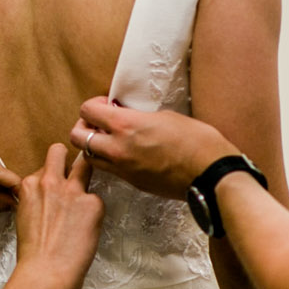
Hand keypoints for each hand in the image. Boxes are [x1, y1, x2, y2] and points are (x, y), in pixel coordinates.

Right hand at [9, 145, 104, 288]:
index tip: (54, 191)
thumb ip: (37, 200)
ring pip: (85, 164)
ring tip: (85, 199)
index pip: (43, 169)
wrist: (44, 273)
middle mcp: (49, 181)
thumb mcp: (24, 217)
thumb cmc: (32, 254)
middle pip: (59, 152)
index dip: (51, 179)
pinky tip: (87, 229)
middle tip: (74, 175)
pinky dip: (95, 212)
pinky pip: (98, 199)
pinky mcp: (92, 203)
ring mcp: (72, 190)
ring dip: (86, 176)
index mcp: (29, 186)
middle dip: (67, 159)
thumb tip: (49, 200)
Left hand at [72, 97, 232, 199]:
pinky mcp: (132, 183)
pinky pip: (109, 170)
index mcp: (125, 126)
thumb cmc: (196, 140)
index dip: (93, 106)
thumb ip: (137, 117)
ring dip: (94, 147)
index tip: (107, 106)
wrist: (210, 173)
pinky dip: (110, 161)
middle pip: (77, 137)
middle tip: (100, 124)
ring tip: (111, 141)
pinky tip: (127, 154)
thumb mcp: (164, 116)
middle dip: (84, 127)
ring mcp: (123, 169)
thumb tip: (127, 118)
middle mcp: (117, 149)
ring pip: (89, 158)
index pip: (87, 111)